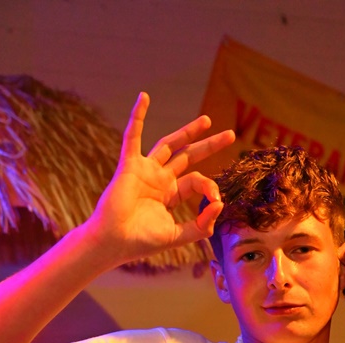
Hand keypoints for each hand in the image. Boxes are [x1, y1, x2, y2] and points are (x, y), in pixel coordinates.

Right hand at [88, 93, 234, 264]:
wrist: (115, 242)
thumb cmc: (142, 241)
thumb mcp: (178, 235)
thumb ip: (202, 225)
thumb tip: (220, 203)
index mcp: (171, 195)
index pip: (197, 181)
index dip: (210, 187)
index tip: (217, 200)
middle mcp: (160, 179)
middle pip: (188, 156)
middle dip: (209, 145)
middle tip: (230, 134)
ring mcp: (145, 170)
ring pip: (169, 144)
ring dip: (188, 131)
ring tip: (207, 121)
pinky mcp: (130, 165)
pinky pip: (132, 136)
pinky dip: (138, 116)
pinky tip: (144, 97)